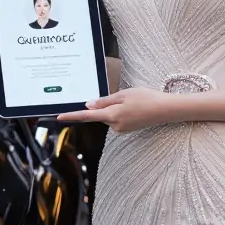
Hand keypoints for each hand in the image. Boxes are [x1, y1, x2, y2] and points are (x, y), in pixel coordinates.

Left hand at [57, 87, 172, 132]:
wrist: (165, 110)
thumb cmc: (146, 98)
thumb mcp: (124, 95)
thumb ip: (104, 101)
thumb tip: (88, 106)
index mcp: (112, 115)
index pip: (87, 116)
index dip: (72, 116)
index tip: (59, 117)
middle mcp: (115, 125)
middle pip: (100, 114)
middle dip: (105, 105)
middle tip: (124, 96)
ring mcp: (122, 129)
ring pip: (109, 116)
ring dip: (114, 108)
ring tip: (133, 101)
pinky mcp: (127, 129)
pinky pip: (117, 119)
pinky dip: (120, 112)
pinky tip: (134, 107)